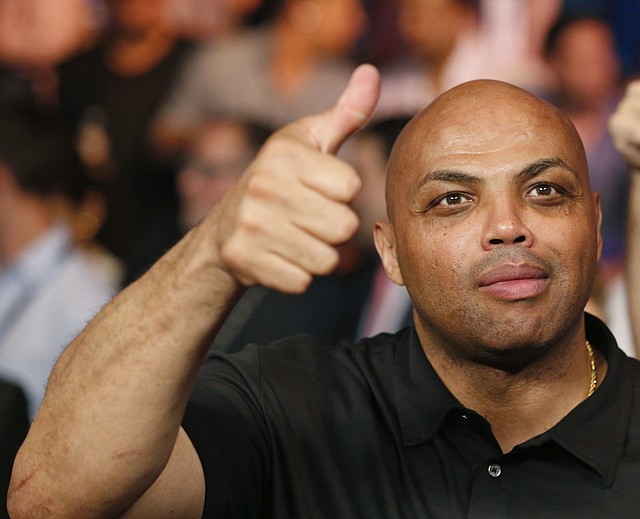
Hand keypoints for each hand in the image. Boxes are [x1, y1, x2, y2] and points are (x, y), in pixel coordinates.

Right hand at [206, 64, 380, 292]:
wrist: (223, 232)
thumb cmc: (280, 181)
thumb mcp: (309, 143)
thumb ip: (346, 114)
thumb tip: (373, 73)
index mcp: (283, 152)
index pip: (351, 189)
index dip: (342, 195)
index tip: (319, 190)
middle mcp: (263, 184)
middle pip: (343, 227)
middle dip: (334, 230)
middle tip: (309, 220)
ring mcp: (250, 224)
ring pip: (327, 259)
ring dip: (319, 255)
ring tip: (295, 238)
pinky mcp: (243, 260)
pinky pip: (303, 281)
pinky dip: (297, 276)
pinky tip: (280, 257)